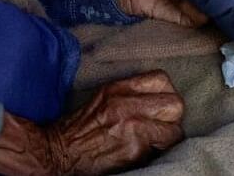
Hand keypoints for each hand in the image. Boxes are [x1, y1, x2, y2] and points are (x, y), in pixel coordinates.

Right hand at [0, 71, 185, 175]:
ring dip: (168, 137)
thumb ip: (128, 94)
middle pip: (175, 103)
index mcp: (118, 88)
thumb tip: (155, 98)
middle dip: (173, 117)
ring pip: (175, 128)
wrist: (58, 152)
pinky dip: (158, 152)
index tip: (160, 107)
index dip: (166, 94)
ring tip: (155, 141)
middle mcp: (127, 104)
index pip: (161, 79)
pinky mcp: (134, 149)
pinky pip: (162, 149)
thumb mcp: (101, 98)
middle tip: (162, 126)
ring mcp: (132, 126)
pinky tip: (145, 152)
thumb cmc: (78, 128)